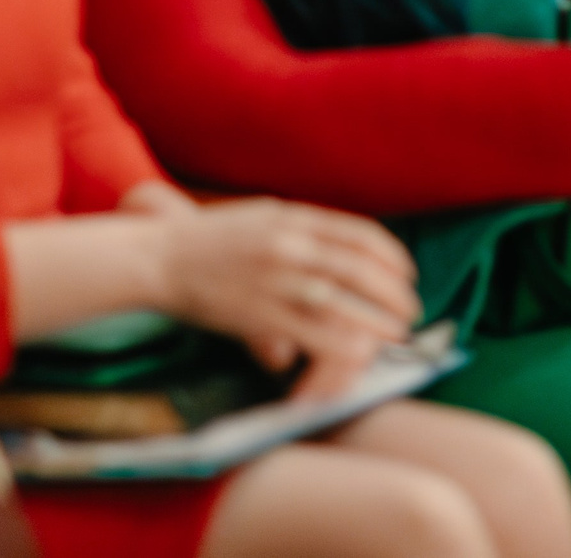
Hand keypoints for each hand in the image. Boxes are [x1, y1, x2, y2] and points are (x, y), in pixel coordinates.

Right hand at [155, 198, 419, 396]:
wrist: (159, 257)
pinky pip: (311, 333)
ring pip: (343, 302)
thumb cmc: (210, 240)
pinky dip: (342, 344)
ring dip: (378, 320)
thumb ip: (302, 233)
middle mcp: (289, 245)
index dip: (393, 257)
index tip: (408, 274)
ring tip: (397, 335)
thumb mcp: (263, 219)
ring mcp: (274, 279)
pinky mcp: (258, 313)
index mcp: (294, 218)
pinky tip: (361, 353)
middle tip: (411, 311)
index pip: (360, 236)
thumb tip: (340, 249)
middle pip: (360, 269)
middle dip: (394, 292)